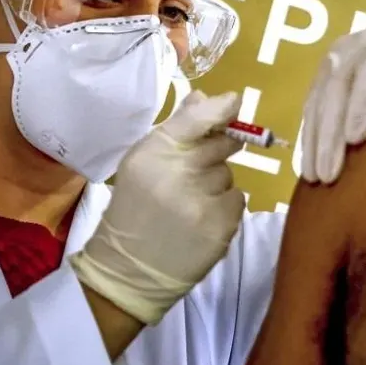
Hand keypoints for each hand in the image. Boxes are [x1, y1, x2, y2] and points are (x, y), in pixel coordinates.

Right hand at [69, 90, 245, 324]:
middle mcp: (178, 173)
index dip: (221, 108)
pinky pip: (237, 200)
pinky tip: (200, 221)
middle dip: (216, 152)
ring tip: (189, 204)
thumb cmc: (135, 207)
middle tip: (194, 172)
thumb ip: (177, 129)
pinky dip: (223, 208)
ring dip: (216, 185)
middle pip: (221, 144)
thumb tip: (208, 97)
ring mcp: (202, 201)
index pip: (196, 119)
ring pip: (228, 175)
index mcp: (153, 153)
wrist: (129, 267)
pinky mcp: (221, 226)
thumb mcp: (143, 163)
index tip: (234, 101)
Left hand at [300, 6, 365, 183]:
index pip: (318, 102)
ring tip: (355, 139)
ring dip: (360, 103)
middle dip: (330, 132)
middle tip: (329, 172)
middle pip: (337, 88)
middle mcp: (359, 48)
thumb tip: (325, 176)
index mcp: (338, 62)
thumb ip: (347, 121)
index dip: (312, 139)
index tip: (312, 177)